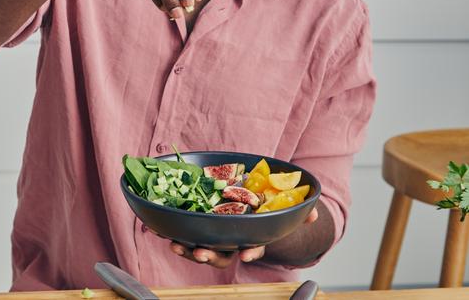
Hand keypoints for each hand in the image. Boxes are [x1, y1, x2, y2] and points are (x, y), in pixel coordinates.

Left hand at [168, 207, 318, 268]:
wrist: (249, 216)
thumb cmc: (265, 215)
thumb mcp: (283, 213)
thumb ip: (299, 213)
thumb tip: (315, 212)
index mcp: (250, 239)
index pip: (252, 248)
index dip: (250, 252)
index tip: (246, 255)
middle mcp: (230, 243)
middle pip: (220, 254)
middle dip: (208, 255)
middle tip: (198, 253)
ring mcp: (212, 239)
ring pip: (198, 248)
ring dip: (184, 248)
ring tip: (172, 244)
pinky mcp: (196, 230)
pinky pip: (182, 233)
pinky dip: (168, 230)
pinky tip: (154, 226)